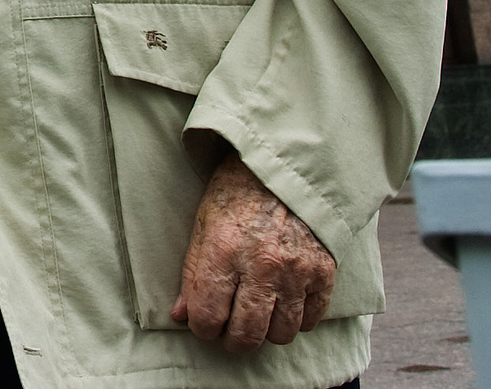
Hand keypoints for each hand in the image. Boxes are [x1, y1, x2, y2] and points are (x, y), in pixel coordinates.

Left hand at [171, 152, 335, 351]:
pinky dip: (297, 320)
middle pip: (246, 334)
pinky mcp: (324, 273)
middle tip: (228, 330)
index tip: (203, 322)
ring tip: (257, 313)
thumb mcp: (202, 224)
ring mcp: (296, 271)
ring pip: (281, 334)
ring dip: (265, 332)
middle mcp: (261, 265)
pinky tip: (284, 304)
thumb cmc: (235, 193)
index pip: (207, 316)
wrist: (283, 166)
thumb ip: (192, 274)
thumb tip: (180, 315)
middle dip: (232, 340)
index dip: (201, 327)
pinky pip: (311, 320)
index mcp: (223, 249)